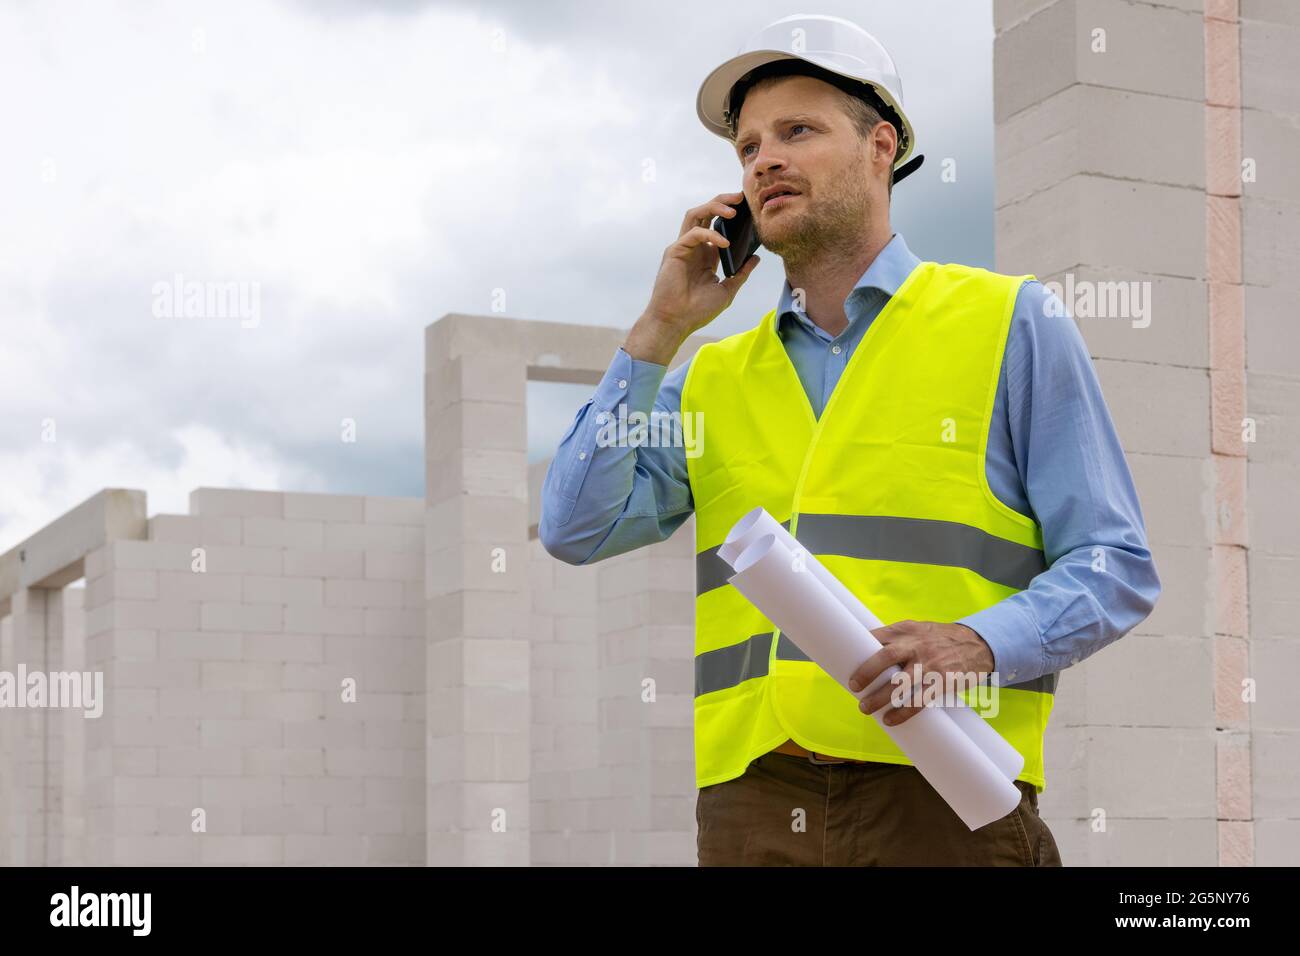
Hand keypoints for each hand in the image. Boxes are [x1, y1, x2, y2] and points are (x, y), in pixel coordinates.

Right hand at [624, 191, 761, 364]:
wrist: (677, 322)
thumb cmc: (698, 310)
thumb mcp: (727, 290)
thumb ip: (741, 273)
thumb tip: (756, 258)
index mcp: (705, 254)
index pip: (717, 224)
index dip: (730, 213)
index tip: (748, 208)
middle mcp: (694, 247)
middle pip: (705, 212)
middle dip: (722, 201)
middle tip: (741, 198)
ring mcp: (683, 247)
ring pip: (695, 214)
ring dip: (714, 207)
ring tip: (733, 209)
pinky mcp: (675, 251)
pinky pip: (693, 233)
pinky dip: (710, 234)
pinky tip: (725, 243)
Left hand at [847, 621, 995, 726]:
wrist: (977, 645)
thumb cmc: (939, 638)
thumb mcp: (917, 629)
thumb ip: (895, 638)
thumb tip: (864, 651)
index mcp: (906, 630)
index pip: (876, 636)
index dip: (858, 648)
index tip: (844, 660)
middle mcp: (916, 646)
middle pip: (885, 658)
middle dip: (866, 673)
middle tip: (854, 687)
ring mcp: (929, 665)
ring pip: (900, 684)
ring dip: (880, 698)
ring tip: (865, 708)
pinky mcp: (941, 682)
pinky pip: (919, 701)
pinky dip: (902, 713)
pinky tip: (890, 720)